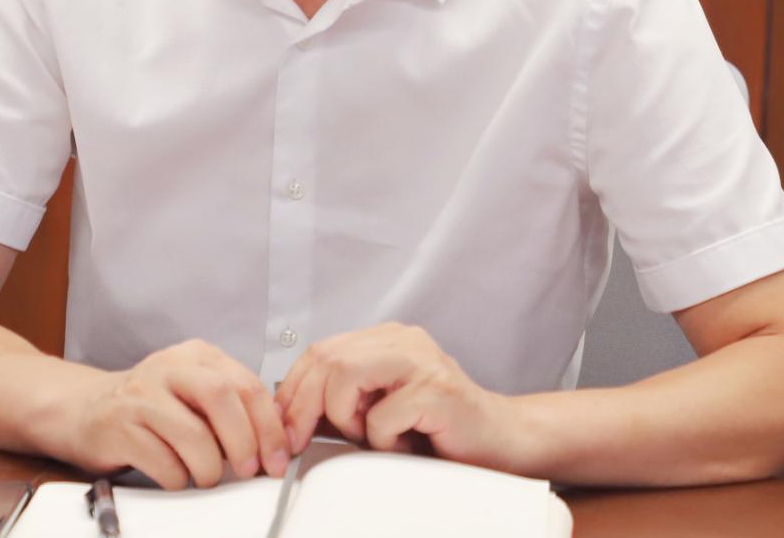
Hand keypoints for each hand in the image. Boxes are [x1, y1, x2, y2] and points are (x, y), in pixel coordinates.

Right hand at [61, 339, 289, 489]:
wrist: (86, 409)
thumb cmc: (151, 406)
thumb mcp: (194, 392)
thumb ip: (232, 406)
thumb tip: (275, 438)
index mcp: (196, 355)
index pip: (246, 384)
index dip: (269, 426)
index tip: (278, 458)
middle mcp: (168, 367)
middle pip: (222, 398)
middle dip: (244, 442)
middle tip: (249, 470)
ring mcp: (140, 394)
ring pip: (193, 434)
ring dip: (210, 468)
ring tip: (207, 476)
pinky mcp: (118, 426)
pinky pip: (163, 462)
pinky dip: (178, 479)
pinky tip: (175, 475)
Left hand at [275, 323, 518, 469]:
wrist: (500, 443)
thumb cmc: (438, 430)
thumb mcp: (378, 410)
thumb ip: (341, 402)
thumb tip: (287, 415)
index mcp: (386, 339)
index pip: (320, 350)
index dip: (293, 390)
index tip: (283, 427)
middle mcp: (403, 339)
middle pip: (327, 359)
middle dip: (304, 407)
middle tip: (301, 443)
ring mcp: (422, 361)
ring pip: (346, 376)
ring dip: (347, 419)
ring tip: (373, 437)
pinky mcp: (438, 390)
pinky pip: (383, 416)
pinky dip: (384, 441)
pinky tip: (408, 444)